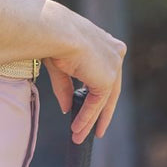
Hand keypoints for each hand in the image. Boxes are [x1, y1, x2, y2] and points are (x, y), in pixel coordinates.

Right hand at [43, 9, 124, 143]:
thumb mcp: (60, 65)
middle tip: (96, 130)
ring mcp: (114, 65)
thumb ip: (67, 87)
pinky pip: (97, 103)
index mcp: (105, 42)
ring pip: (104, 99)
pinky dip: (87, 117)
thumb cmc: (51, 38)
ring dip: (91, 120)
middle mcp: (115, 52)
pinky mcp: (108, 79)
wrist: (54, 31)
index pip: (105, 71)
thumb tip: (68, 109)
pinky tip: (77, 128)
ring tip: (80, 136)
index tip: (92, 104)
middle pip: (110, 88)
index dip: (97, 90)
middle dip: (102, 111)